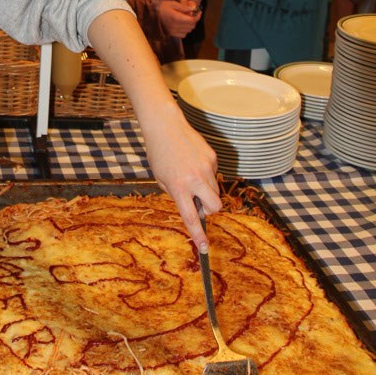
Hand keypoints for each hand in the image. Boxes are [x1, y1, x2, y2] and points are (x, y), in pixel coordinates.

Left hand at [140, 99, 220, 252]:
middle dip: (210, 210)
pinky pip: (214, 175)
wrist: (166, 126)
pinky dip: (207, 175)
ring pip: (216, 192)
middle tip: (199, 202)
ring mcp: (206, 168)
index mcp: (178, 187)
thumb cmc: (159, 153)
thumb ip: (176, 195)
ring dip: (207, 192)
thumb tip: (194, 206)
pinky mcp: (213, 158)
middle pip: (215, 207)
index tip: (204, 248)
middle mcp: (195, 179)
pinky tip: (194, 163)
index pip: (191, 218)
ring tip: (190, 176)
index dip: (199, 235)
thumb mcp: (161, 179)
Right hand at [158, 0, 201, 36]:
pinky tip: (183, 25)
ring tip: (187, 19)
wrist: (151, 15)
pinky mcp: (171, 34)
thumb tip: (194, 9)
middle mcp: (175, 26)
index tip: (199, 12)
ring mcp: (173, 31)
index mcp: (176, 18)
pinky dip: (186, 30)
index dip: (198, 16)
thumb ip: (184, 7)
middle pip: (191, 26)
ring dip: (190, 25)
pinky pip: (183, 35)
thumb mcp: (173, 4)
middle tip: (193, 14)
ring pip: (188, 31)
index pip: (192, 20)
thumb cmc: (162, 8)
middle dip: (194, 20)